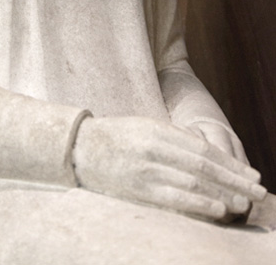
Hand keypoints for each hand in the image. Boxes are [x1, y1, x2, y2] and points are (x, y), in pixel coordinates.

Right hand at [72, 116, 265, 221]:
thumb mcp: (144, 126)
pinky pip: (173, 198)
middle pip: (204, 165)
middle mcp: (155, 147)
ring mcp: (146, 169)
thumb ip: (172, 137)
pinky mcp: (137, 190)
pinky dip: (198, 203)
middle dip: (235, 179)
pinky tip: (217, 208)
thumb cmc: (114, 137)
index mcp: (158, 130)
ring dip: (223, 193)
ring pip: (193, 181)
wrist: (78, 148)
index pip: (203, 148)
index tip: (251, 173)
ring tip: (245, 202)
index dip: (230, 162)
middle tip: (259, 190)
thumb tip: (204, 151)